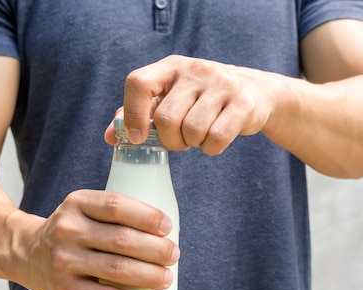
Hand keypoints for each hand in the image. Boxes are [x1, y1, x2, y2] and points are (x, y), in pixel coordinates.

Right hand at [13, 189, 179, 289]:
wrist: (26, 252)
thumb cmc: (71, 229)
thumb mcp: (83, 209)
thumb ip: (113, 214)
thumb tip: (164, 232)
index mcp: (77, 203)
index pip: (117, 206)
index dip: (147, 216)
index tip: (168, 226)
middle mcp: (69, 229)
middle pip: (122, 239)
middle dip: (155, 249)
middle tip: (173, 254)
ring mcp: (65, 259)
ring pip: (116, 268)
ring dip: (149, 275)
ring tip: (167, 277)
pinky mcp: (65, 287)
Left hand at [105, 55, 275, 154]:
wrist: (251, 91)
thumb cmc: (199, 99)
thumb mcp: (168, 98)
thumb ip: (137, 114)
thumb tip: (111, 137)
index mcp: (169, 67)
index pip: (139, 83)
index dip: (132, 113)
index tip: (137, 137)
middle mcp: (194, 70)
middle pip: (166, 118)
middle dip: (170, 141)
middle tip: (179, 141)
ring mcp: (221, 84)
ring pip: (192, 130)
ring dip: (192, 144)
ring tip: (197, 137)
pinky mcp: (242, 103)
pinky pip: (216, 138)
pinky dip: (211, 149)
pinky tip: (213, 141)